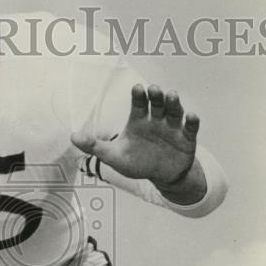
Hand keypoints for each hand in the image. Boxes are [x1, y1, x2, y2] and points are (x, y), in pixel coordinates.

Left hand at [72, 85, 199, 187]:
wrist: (161, 177)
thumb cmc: (137, 162)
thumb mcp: (113, 156)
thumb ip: (94, 146)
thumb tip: (73, 137)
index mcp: (139, 120)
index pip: (139, 103)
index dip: (139, 95)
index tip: (137, 88)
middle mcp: (157, 119)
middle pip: (158, 103)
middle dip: (157, 95)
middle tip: (154, 89)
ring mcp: (173, 127)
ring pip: (175, 111)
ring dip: (174, 103)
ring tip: (172, 95)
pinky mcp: (187, 138)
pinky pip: (191, 128)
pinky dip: (192, 121)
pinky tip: (191, 116)